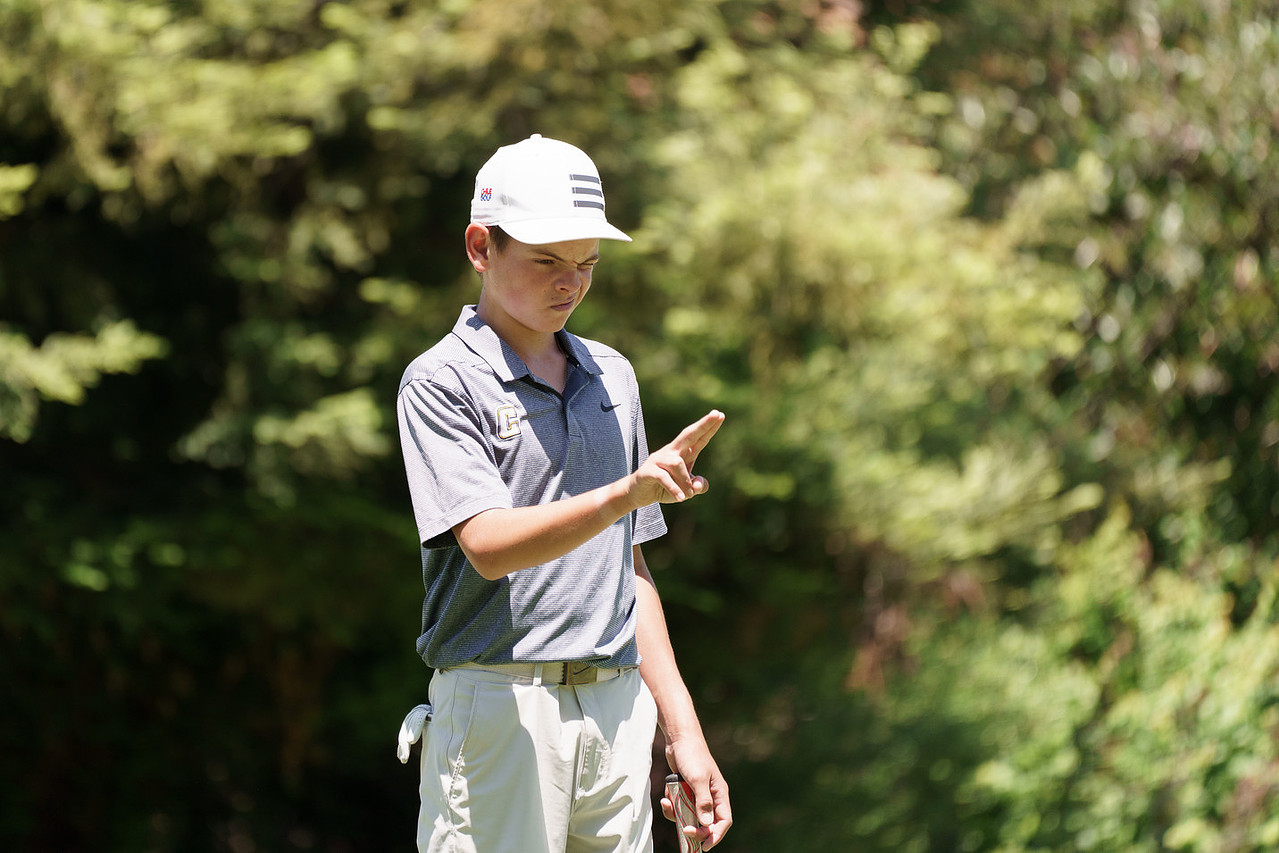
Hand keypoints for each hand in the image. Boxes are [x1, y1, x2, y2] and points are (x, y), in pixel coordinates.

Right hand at [629, 410, 723, 506]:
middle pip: (688, 435)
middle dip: (703, 425)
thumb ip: (698, 486)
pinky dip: (675, 488)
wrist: (638, 494)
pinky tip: (682, 498)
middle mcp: (671, 452)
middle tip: (717, 414)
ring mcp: (658, 459)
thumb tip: (698, 484)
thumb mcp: (686, 490)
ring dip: (685, 482)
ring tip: (688, 495)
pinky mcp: (648, 470)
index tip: (720, 414)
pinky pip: (664, 477)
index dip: (709, 428)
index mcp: (682, 453)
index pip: (698, 439)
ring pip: (678, 464)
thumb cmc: (664, 488)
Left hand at [660, 735, 731, 849]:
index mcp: (719, 794)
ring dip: (678, 815)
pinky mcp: (684, 792)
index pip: (723, 821)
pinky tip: (665, 797)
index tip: (704, 845)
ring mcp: (696, 795)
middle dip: (694, 829)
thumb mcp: (698, 778)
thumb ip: (702, 802)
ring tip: (668, 805)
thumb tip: (706, 824)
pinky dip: (671, 805)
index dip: (716, 835)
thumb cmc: (692, 755)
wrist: (679, 739)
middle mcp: (710, 797)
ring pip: (689, 816)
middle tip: (684, 831)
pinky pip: (679, 807)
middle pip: (706, 823)